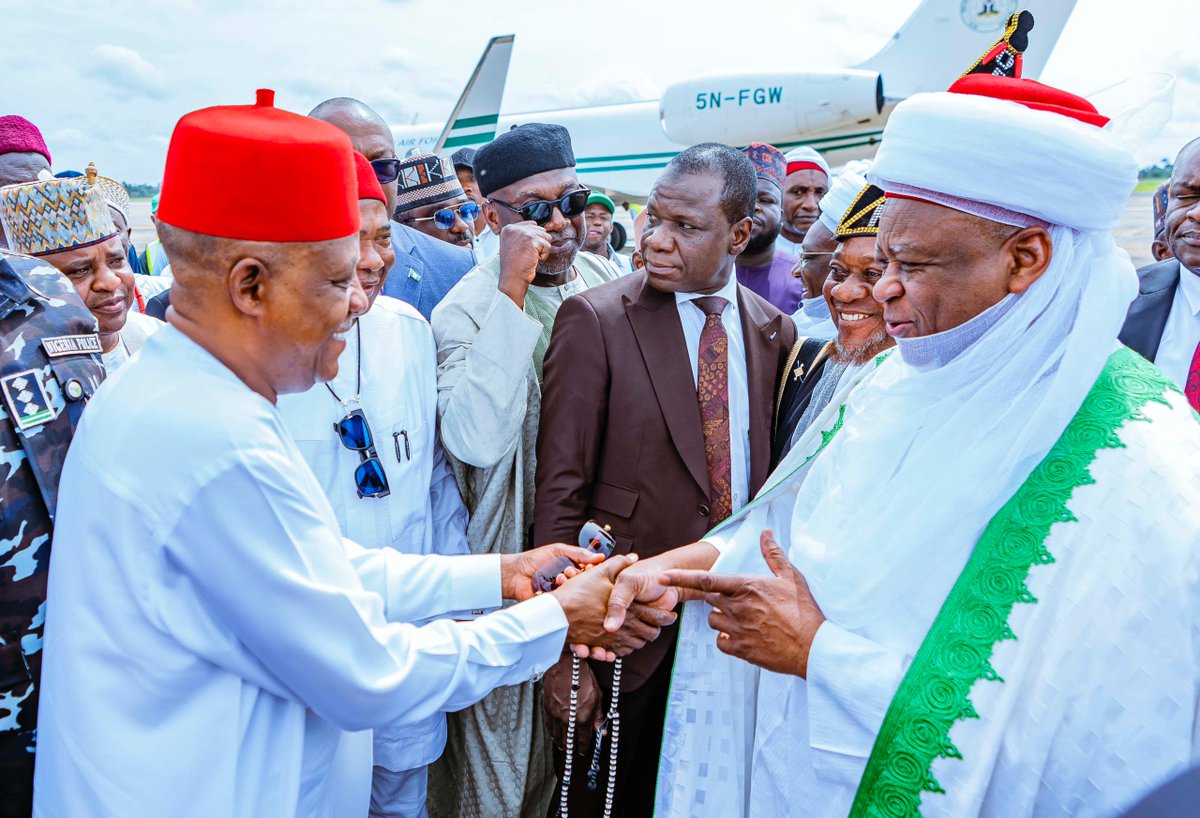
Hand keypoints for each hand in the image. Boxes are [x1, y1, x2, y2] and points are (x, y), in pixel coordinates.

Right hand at [497, 222, 551, 307]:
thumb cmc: (514, 265)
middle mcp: (514, 228)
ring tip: (530, 257)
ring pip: (546, 237)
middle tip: (527, 255)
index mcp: (508, 228)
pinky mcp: (531, 240)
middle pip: (540, 230)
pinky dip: (543, 255)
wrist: (512, 278)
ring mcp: (522, 233)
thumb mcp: (513, 244)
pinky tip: (532, 260)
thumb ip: (522, 234)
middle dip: (538, 244)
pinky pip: (547, 246)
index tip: (525, 250)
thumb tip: (537, 226)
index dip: (534, 239)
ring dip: (541, 249)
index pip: (531, 225)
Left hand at [503, 543, 603, 601]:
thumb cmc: (534, 560)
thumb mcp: (558, 550)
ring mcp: (564, 593)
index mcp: (573, 569)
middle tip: (568, 571)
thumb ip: (577, 553)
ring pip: (576, 593)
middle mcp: (570, 582)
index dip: (591, 569)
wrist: (515, 573)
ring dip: (569, 585)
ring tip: (559, 578)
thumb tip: (599, 556)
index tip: (589, 566)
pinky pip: (566, 603)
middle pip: (585, 583)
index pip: (590, 571)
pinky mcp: (557, 604)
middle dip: (578, 576)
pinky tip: (556, 588)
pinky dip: (562, 595)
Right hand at [542, 652, 604, 752]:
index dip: (583, 747)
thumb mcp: (597, 697)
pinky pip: (548, 726)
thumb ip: (598, 717)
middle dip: (571, 747)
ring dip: (561, 742)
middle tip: (573, 750)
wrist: (565, 665)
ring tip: (563, 746)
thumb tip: (601, 732)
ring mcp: (556, 715)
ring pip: (557, 736)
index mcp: (583, 718)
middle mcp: (568, 720)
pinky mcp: (547, 709)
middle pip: (568, 741)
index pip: (583, 740)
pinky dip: (552, 733)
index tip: (583, 751)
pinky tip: (554, 735)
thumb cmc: (583, 678)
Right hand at [553, 555, 675, 654]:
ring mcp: (613, 640)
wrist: (555, 615)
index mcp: (629, 609)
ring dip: (641, 639)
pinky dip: (625, 648)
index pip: (658, 617)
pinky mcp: (601, 647)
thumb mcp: (600, 572)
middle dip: (655, 629)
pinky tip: (624, 641)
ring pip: (637, 645)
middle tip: (657, 624)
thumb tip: (633, 557)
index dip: (667, 617)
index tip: (671, 614)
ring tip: (642, 632)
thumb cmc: (577, 593)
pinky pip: (620, 652)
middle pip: (650, 634)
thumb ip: (619, 564)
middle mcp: (624, 627)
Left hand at [658, 529, 824, 677]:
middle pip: (710, 600)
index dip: (681, 578)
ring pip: (714, 621)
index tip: (662, 577)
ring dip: (723, 618)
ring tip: (747, 619)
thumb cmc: (803, 610)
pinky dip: (728, 639)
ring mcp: (737, 630)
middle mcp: (737, 608)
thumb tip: (766, 532)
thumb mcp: (791, 577)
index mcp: (745, 587)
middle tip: (740, 601)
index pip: (706, 581)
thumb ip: (773, 554)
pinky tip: (745, 636)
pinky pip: (721, 642)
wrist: (812, 648)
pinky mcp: (740, 650)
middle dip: (719, 598)